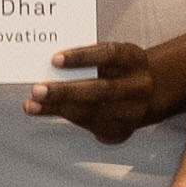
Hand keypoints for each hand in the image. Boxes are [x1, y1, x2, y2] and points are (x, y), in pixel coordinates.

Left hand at [32, 26, 185, 145]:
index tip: (55, 59)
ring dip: (58, 109)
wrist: (153, 92)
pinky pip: (91, 126)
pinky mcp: (123, 131)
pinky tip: (46, 112)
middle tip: (37, 89)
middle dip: (65, 92)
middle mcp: (138, 86)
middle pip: (100, 91)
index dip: (82, 57)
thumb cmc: (121, 68)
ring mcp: (133, 112)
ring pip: (92, 112)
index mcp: (135, 60)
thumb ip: (90, 58)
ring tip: (32, 105)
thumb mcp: (115, 55)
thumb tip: (51, 64)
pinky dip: (67, 118)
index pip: (109, 55)